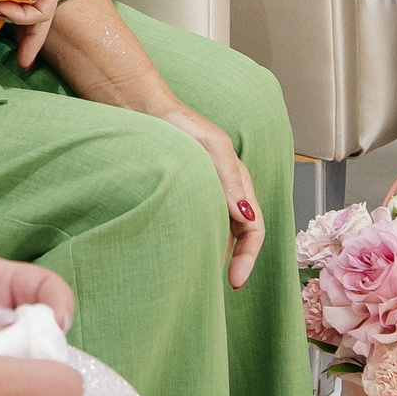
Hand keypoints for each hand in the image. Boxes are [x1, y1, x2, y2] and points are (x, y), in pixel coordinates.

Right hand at [0, 0, 60, 68]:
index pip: (26, 5)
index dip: (20, 30)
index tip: (18, 54)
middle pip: (39, 13)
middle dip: (30, 40)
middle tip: (23, 62)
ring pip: (38, 14)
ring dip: (11, 20)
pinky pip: (41, 11)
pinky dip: (20, 16)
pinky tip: (1, 6)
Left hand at [156, 106, 265, 289]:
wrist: (142, 109)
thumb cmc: (178, 123)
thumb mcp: (210, 147)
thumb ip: (228, 179)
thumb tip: (244, 216)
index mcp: (238, 180)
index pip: (254, 227)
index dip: (249, 257)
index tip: (235, 281)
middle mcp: (225, 190)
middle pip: (239, 234)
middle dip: (235, 261)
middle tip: (219, 285)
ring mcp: (204, 193)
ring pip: (219, 230)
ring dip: (215, 251)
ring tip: (199, 274)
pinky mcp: (183, 194)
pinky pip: (197, 223)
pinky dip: (196, 239)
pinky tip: (182, 249)